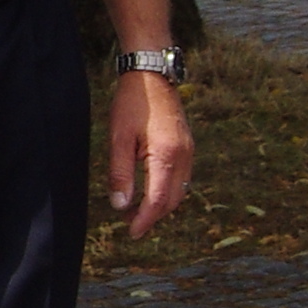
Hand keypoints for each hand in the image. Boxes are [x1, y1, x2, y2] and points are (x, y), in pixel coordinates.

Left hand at [108, 69, 193, 238]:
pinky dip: (167, 190)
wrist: (152, 74)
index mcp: (167, 155)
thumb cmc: (132, 104)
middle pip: (173, 200)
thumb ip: (120, 174)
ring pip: (180, 191)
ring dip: (161, 204)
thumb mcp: (118, 138)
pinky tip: (149, 189)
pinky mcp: (187, 146)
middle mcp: (185, 156)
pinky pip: (181, 177)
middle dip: (153, 216)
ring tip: (135, 209)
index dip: (145, 220)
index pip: (159, 200)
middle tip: (129, 224)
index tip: (132, 233)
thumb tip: (121, 205)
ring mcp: (189, 151)